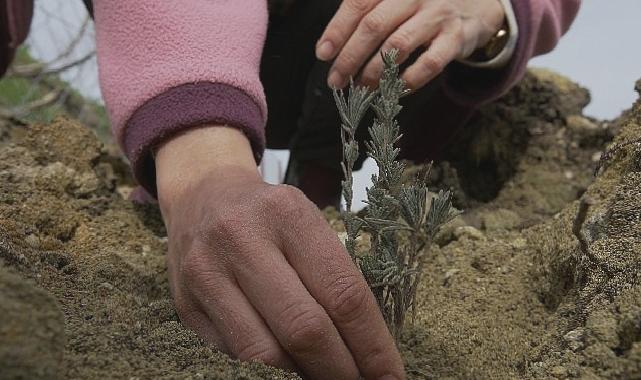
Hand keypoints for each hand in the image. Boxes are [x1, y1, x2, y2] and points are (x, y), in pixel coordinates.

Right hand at [156, 126, 404, 378]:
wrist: (202, 197)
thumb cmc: (268, 216)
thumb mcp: (307, 224)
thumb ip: (333, 276)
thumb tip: (365, 350)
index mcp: (288, 215)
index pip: (342, 293)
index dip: (371, 345)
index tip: (389, 375)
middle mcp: (242, 240)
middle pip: (305, 329)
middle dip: (341, 371)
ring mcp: (207, 274)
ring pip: (265, 354)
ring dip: (304, 377)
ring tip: (326, 378)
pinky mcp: (186, 305)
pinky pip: (235, 356)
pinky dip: (270, 371)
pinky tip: (290, 370)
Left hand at [316, 0, 504, 89]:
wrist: (479, 2)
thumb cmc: (424, 4)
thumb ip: (368, 12)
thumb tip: (331, 45)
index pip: (359, 4)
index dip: (337, 30)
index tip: (322, 54)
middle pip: (373, 26)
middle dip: (350, 57)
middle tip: (336, 80)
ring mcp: (437, 15)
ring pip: (397, 46)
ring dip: (374, 72)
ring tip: (362, 87)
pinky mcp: (456, 38)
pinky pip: (429, 63)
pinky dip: (409, 80)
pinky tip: (395, 90)